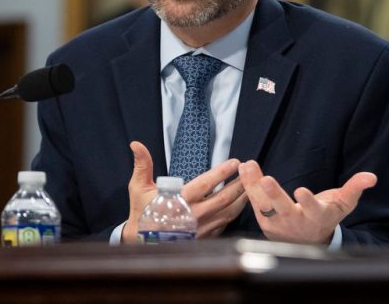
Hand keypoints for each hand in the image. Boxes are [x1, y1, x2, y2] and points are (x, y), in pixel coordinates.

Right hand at [121, 141, 246, 242]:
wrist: (142, 244)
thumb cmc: (143, 212)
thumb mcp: (139, 188)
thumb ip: (143, 165)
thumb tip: (136, 145)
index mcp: (180, 201)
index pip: (205, 184)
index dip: (222, 173)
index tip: (235, 162)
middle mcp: (193, 215)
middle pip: (224, 198)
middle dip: (239, 184)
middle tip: (250, 171)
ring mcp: (201, 228)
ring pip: (229, 212)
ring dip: (242, 198)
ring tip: (251, 185)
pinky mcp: (205, 237)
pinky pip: (225, 224)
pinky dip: (236, 213)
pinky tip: (242, 204)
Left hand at [238, 160, 376, 244]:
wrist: (308, 240)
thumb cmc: (327, 216)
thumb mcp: (344, 203)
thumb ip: (355, 188)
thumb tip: (372, 177)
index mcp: (317, 217)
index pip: (313, 209)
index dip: (308, 201)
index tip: (301, 190)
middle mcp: (296, 222)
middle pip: (283, 209)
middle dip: (274, 195)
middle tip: (266, 180)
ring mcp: (277, 223)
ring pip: (263, 205)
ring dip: (254, 185)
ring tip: (248, 166)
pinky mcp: (264, 219)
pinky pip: (254, 203)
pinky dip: (247, 187)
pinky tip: (243, 170)